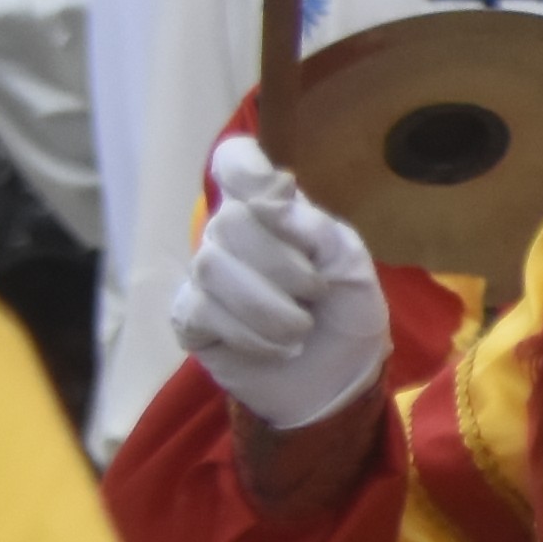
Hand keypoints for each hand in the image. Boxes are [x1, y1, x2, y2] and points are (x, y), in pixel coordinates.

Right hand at [174, 136, 386, 428]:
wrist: (339, 380)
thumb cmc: (347, 311)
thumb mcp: (352, 265)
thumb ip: (316, 228)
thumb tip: (272, 196)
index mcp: (269, 209)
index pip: (234, 161)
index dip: (247, 171)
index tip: (277, 199)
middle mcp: (229, 233)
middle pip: (230, 221)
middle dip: (284, 266)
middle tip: (316, 294)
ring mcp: (205, 276)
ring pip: (212, 267)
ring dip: (270, 308)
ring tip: (299, 331)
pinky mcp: (190, 318)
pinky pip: (202, 311)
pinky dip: (250, 335)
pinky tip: (274, 348)